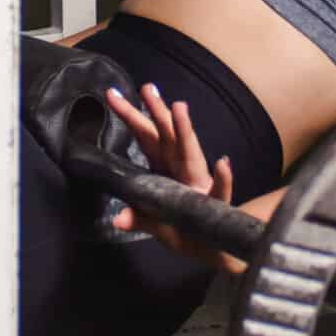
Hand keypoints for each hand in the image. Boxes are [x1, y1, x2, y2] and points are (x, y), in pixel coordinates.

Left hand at [101, 82, 241, 273]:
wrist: (213, 246)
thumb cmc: (184, 227)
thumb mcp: (157, 223)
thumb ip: (138, 217)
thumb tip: (117, 219)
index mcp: (166, 168)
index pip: (146, 138)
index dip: (131, 117)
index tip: (113, 95)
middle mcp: (182, 168)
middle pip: (168, 137)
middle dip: (158, 113)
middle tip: (147, 88)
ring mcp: (199, 183)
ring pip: (191, 153)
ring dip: (185, 131)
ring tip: (180, 108)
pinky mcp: (216, 202)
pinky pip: (220, 190)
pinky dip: (223, 178)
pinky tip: (222, 163)